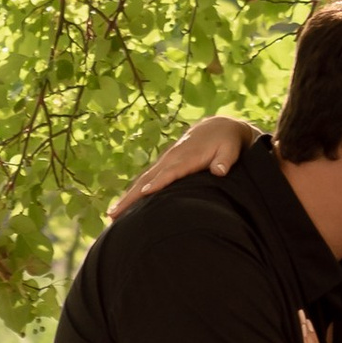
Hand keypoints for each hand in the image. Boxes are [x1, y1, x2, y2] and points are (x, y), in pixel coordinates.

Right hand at [111, 113, 252, 216]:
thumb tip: (219, 171)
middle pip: (147, 179)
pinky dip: (133, 192)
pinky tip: (123, 206)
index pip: (170, 172)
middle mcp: (171, 159)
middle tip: (114, 213)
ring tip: (111, 215)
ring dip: (126, 197)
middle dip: (131, 196)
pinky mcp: (163, 165)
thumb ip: (225, 160)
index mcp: (187, 157)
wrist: (217, 127)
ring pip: (142, 181)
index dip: (158, 182)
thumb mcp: (230, 149)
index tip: (144, 194)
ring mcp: (165, 162)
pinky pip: (145, 180)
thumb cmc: (225, 142)